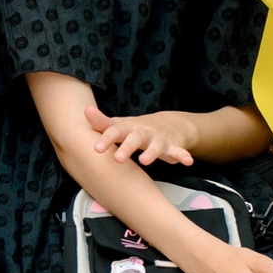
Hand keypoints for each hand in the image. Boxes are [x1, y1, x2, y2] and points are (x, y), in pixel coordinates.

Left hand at [85, 104, 199, 165]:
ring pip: (156, 146)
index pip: (115, 132)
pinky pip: (178, 152)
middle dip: (127, 148)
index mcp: (128, 128)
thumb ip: (102, 123)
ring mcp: (159, 139)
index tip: (97, 148)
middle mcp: (143, 132)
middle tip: (118, 159)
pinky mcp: (173, 146)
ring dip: (152, 153)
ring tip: (145, 161)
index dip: (106, 140)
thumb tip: (85, 111)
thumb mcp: (119, 125)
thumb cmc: (136, 129)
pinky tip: (187, 161)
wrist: (169, 124)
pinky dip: (183, 156)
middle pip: (135, 139)